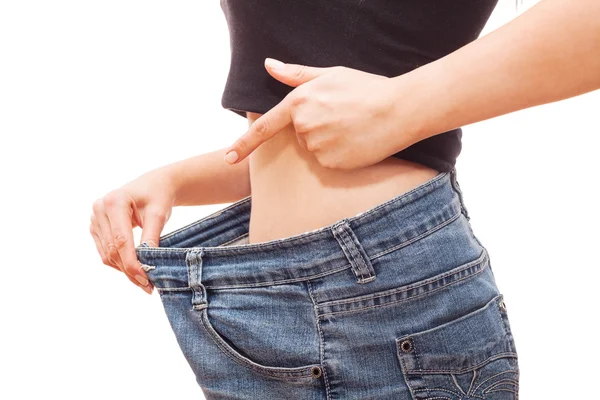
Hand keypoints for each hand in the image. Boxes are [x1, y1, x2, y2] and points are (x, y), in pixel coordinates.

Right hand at [89, 168, 175, 293]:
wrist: (154, 185)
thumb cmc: (158, 196)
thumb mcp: (159, 214)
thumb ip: (152, 236)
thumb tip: (147, 262)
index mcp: (115, 202)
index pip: (121, 240)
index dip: (131, 263)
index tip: (145, 280)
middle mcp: (99, 209)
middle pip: (112, 249)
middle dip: (129, 270)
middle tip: (148, 286)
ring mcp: (95, 218)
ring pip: (107, 254)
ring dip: (123, 270)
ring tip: (143, 282)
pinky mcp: (96, 227)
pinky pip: (105, 251)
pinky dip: (119, 263)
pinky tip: (133, 270)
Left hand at [223, 58, 405, 169]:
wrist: (399, 110)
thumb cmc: (366, 88)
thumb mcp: (330, 74)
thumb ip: (296, 74)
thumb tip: (269, 65)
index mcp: (299, 103)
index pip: (264, 127)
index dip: (244, 144)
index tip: (228, 157)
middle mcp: (304, 127)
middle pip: (300, 135)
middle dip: (315, 128)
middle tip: (342, 116)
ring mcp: (318, 147)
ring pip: (315, 150)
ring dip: (328, 142)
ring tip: (352, 127)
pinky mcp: (333, 164)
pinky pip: (329, 162)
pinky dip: (339, 154)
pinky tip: (356, 141)